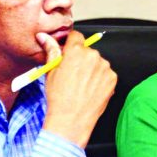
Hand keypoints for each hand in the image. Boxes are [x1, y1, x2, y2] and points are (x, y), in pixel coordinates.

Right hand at [41, 31, 116, 147]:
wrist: (71, 119)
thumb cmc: (59, 97)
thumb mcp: (50, 71)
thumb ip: (51, 50)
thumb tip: (44, 37)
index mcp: (76, 51)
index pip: (76, 36)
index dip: (71, 45)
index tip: (69, 53)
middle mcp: (93, 56)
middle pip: (87, 51)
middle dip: (81, 59)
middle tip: (73, 75)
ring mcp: (105, 67)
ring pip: (97, 62)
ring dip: (92, 69)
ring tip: (82, 85)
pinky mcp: (113, 78)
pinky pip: (106, 74)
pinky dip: (100, 79)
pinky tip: (90, 89)